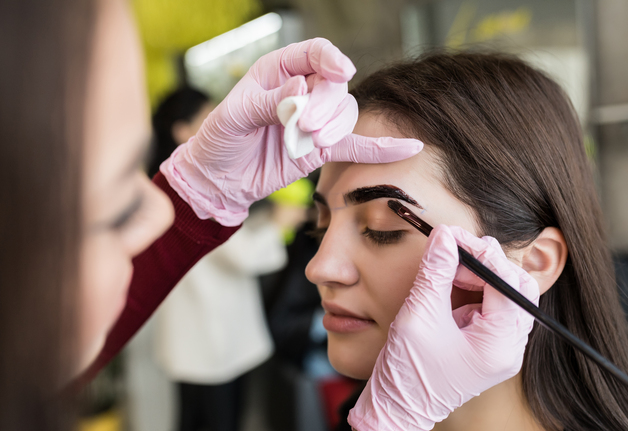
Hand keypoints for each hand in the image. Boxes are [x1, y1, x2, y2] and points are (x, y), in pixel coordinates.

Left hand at [161, 38, 422, 225]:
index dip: (331, 59)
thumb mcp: (234, 116)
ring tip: (311, 140)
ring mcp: (315, 121)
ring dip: (335, 126)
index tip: (341, 72)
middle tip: (304, 124)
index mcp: (279, 71)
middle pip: (335, 86)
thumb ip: (268, 101)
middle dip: (326, 104)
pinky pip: (355, 145)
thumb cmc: (220, 141)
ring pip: (346, 113)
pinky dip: (380, 148)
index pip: (315, 54)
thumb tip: (300, 89)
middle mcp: (303, 91)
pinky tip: (408, 147)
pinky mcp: (321, 149)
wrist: (220, 180)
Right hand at [348, 225, 536, 430]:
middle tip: (454, 250)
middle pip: (516, 287)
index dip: (480, 252)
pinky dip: (474, 289)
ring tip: (449, 267)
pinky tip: (451, 285)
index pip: (505, 282)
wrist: (398, 410)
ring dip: (480, 274)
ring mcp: (501, 348)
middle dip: (487, 263)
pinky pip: (492, 307)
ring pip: (506, 294)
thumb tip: (445, 236)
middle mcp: (509, 348)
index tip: (452, 235)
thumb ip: (435, 272)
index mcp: (499, 345)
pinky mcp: (488, 346)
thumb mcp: (418, 316)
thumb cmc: (407, 372)